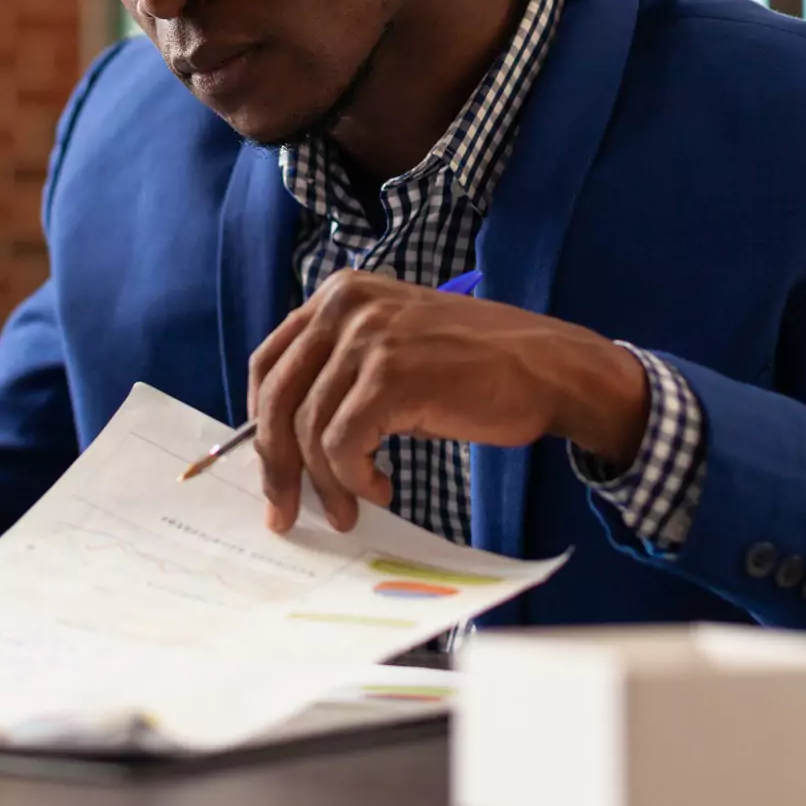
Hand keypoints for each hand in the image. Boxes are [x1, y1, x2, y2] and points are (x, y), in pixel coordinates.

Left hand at [248, 270, 647, 533]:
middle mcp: (345, 307)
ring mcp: (369, 338)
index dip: (258, 424)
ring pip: (309, 429)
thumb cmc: (475, 366)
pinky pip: (343, 445)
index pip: (269, 363)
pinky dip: (355, 480)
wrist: (547, 367)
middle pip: (277, 398)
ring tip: (350, 510)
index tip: (268, 469)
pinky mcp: (391, 376)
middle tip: (284, 511)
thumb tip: (285, 442)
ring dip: (325, 484)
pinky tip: (383, 489)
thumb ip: (340, 373)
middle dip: (275, 465)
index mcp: (339, 294)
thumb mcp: (394, 347)